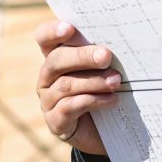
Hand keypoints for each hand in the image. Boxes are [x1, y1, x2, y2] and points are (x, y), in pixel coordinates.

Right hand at [34, 19, 120, 154]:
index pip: (44, 38)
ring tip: (116, 81)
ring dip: (94, 81)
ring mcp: (48, 100)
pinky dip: (93, 101)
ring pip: (66, 85)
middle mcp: (47, 77)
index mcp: (56, 58)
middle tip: (106, 56)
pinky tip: (112, 100)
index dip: (52, 31)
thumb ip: (102, 57)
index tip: (69, 28)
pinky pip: (69, 107)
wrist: (109, 133)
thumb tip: (117, 43)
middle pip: (56, 60)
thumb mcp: (105, 71)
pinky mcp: (55, 122)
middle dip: (82, 56)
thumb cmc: (107, 92)